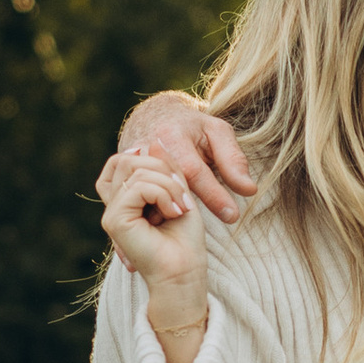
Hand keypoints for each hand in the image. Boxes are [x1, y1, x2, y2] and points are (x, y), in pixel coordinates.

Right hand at [98, 143, 209, 328]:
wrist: (185, 272)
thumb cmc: (186, 240)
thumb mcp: (179, 193)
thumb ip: (165, 169)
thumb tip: (151, 142)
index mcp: (125, 198)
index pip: (124, 159)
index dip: (151, 158)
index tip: (177, 181)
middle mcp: (114, 203)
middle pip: (127, 157)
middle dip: (162, 167)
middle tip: (182, 196)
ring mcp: (111, 211)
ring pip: (133, 168)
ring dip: (167, 183)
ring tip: (180, 207)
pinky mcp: (113, 219)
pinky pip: (137, 185)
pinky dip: (163, 193)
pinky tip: (173, 213)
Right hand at [115, 87, 255, 222]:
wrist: (153, 118)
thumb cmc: (191, 130)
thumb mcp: (217, 134)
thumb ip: (233, 160)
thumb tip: (248, 190)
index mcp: (172, 135)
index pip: (194, 170)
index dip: (213, 195)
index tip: (232, 216)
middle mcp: (144, 148)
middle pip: (163, 183)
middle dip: (180, 205)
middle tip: (193, 222)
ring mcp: (125, 164)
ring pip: (138, 192)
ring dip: (156, 211)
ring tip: (172, 221)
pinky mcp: (115, 177)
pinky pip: (124, 201)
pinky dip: (139, 216)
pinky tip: (143, 244)